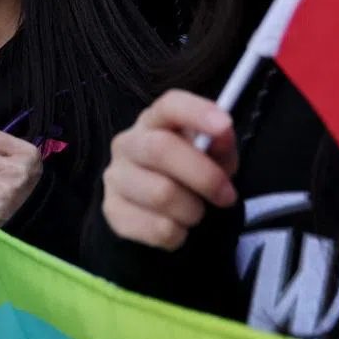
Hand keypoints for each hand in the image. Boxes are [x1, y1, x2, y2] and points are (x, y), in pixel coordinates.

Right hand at [101, 90, 237, 251]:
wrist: (156, 206)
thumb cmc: (188, 170)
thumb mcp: (211, 154)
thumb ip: (220, 142)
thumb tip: (222, 134)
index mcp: (154, 120)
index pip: (169, 105)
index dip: (197, 111)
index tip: (225, 124)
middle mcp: (128, 143)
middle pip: (160, 149)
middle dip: (203, 175)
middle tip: (226, 196)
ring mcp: (115, 176)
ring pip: (161, 194)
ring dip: (193, 210)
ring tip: (196, 211)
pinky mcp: (112, 210)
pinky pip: (156, 228)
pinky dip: (180, 233)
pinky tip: (178, 226)